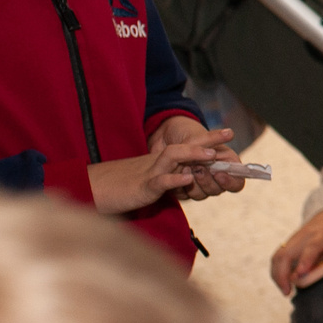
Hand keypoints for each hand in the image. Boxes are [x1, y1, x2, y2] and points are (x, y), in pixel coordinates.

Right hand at [87, 124, 235, 214]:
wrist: (92, 189)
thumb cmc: (121, 187)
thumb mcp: (149, 181)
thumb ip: (168, 178)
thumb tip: (189, 178)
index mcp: (161, 162)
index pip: (187, 146)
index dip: (208, 140)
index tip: (228, 133)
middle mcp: (157, 163)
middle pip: (184, 146)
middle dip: (208, 139)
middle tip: (229, 132)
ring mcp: (149, 173)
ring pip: (173, 159)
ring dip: (193, 156)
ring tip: (212, 155)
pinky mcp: (141, 188)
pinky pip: (159, 182)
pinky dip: (173, 180)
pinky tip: (188, 179)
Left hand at [153, 113, 246, 200]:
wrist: (163, 140)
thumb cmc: (186, 136)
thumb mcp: (199, 136)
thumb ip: (213, 138)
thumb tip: (230, 133)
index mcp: (226, 165)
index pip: (237, 183)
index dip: (230, 182)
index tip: (219, 174)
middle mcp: (215, 178)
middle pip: (218, 190)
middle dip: (207, 180)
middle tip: (197, 166)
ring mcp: (200, 186)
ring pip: (201, 195)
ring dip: (193, 182)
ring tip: (185, 167)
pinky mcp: (184, 191)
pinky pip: (185, 196)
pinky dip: (180, 184)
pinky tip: (176, 173)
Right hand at [270, 206, 322, 294]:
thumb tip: (300, 279)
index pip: (313, 246)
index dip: (305, 260)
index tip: (300, 273)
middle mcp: (306, 234)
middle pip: (286, 253)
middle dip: (282, 274)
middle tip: (287, 292)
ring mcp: (296, 237)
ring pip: (278, 255)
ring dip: (277, 275)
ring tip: (286, 290)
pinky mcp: (290, 242)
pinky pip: (279, 256)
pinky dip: (278, 271)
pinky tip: (284, 283)